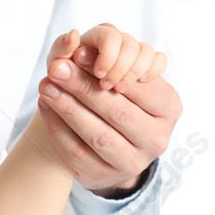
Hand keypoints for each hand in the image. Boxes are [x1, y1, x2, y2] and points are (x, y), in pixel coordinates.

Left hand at [37, 25, 180, 196]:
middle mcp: (156, 139)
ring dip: (68, 108)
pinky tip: (45, 106)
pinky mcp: (104, 175)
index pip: (139, 86)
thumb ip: (110, 58)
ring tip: (46, 86)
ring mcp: (132, 162)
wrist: (115, 149)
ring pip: (97, 134)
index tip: (78, 52)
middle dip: (83, 86)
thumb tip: (74, 39)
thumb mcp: (125, 79)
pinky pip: (77, 152)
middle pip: (117, 111)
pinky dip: (57, 128)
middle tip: (56, 67)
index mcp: (169, 108)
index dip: (106, 68)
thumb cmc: (122, 102)